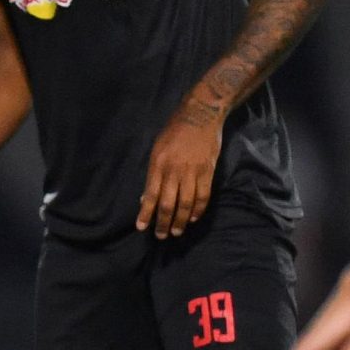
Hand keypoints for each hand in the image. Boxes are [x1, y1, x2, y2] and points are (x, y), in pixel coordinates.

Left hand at [136, 101, 223, 237]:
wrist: (200, 115)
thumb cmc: (174, 131)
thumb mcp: (157, 149)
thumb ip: (153, 173)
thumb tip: (147, 197)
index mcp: (158, 164)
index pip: (151, 195)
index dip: (146, 213)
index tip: (141, 227)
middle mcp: (174, 170)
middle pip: (168, 203)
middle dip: (163, 222)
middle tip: (161, 235)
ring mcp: (193, 172)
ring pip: (186, 203)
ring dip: (180, 221)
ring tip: (176, 232)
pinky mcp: (208, 171)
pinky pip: (203, 196)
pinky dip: (197, 210)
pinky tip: (192, 218)